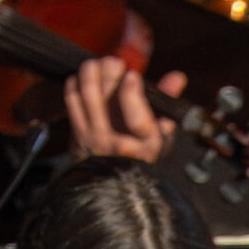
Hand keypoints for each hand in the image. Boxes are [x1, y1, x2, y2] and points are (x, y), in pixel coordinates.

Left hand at [65, 58, 182, 161]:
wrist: (113, 186)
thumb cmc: (141, 156)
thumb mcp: (161, 135)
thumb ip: (166, 104)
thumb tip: (177, 77)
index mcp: (144, 145)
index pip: (137, 121)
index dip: (132, 94)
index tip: (132, 75)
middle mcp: (115, 143)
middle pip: (102, 97)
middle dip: (108, 70)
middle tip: (115, 62)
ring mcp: (92, 140)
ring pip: (85, 93)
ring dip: (90, 72)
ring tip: (99, 65)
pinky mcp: (76, 137)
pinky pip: (72, 101)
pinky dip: (75, 83)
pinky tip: (82, 78)